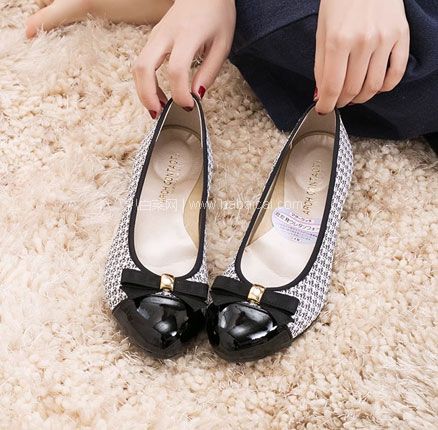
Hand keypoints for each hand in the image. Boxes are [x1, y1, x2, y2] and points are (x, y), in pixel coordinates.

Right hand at [133, 0, 235, 116]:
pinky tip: (159, 95)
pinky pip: (142, 63)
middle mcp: (165, 34)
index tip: (189, 106)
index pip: (176, 70)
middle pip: (144, 68)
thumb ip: (209, 72)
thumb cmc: (216, 15)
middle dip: (148, 95)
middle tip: (160, 114)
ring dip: (144, 91)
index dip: (180, 93)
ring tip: (159, 108)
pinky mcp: (152, 39)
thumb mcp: (222, 45)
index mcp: (188, 35)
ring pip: (138, 66)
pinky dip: (146, 83)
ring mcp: (155, 35)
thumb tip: (196, 95)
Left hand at [314, 0, 409, 113]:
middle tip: (337, 102)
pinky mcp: (401, 35)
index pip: (332, 86)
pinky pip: (396, 73)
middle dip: (342, 102)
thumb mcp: (322, 31)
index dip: (326, 104)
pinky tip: (374, 87)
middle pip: (352, 89)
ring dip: (361, 98)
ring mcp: (384, 39)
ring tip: (353, 96)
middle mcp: (362, 41)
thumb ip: (320, 65)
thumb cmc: (340, 1)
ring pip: (373, 86)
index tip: (323, 108)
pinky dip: (385, 87)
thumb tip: (320, 93)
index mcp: (338, 40)